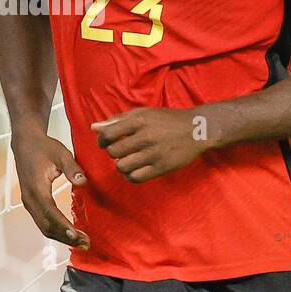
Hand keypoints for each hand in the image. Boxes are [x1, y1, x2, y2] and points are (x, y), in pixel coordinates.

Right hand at [10, 129, 89, 248]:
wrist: (25, 143)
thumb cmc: (43, 147)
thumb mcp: (61, 153)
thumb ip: (72, 168)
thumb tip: (83, 182)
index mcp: (36, 188)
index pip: (50, 213)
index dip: (64, 226)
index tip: (78, 236)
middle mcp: (30, 199)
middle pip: (47, 226)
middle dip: (66, 237)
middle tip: (86, 243)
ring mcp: (29, 202)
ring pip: (44, 227)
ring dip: (61, 237)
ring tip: (80, 242)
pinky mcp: (31, 203)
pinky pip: (42, 222)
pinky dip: (56, 230)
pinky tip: (69, 233)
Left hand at [92, 107, 206, 182]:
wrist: (196, 129)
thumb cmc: (166, 120)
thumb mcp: (143, 113)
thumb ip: (118, 120)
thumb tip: (94, 127)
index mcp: (139, 120)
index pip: (108, 135)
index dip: (102, 141)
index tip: (106, 143)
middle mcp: (145, 136)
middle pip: (114, 152)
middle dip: (114, 153)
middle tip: (121, 151)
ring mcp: (154, 153)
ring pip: (122, 167)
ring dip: (122, 165)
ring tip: (129, 160)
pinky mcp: (162, 167)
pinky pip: (136, 177)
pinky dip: (131, 175)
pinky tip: (135, 169)